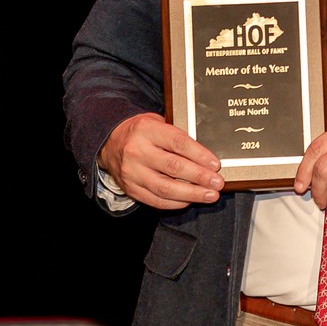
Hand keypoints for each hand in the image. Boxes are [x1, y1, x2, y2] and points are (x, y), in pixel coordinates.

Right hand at [100, 113, 223, 209]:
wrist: (109, 143)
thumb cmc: (140, 132)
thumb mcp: (156, 122)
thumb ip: (177, 135)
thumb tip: (205, 156)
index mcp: (147, 130)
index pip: (178, 143)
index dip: (199, 155)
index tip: (215, 164)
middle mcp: (138, 152)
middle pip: (174, 167)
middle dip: (200, 177)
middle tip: (217, 183)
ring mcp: (133, 173)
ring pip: (165, 188)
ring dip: (192, 194)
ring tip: (209, 195)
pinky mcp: (131, 189)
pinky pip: (156, 200)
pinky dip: (176, 203)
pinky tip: (190, 200)